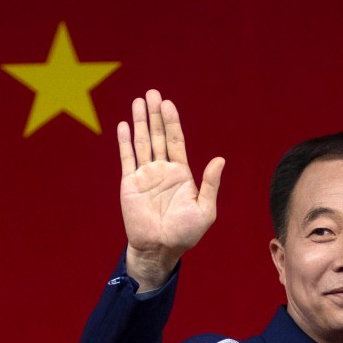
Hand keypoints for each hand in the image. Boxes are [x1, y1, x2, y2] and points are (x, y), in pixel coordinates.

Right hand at [116, 89, 222, 292]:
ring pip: (142, 142)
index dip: (172, 122)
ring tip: (138, 101)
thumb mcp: (205, 210)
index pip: (176, 141)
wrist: (160, 249)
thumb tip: (219, 159)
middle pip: (158, 136)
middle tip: (152, 93)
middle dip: (155, 115)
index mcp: (181, 174)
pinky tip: (123, 125)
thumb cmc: (185, 234)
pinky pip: (127, 158)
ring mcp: (145, 175)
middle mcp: (162, 170)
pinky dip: (125, 142)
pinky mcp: (130, 183)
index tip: (168, 104)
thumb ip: (210, 184)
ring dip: (139, 122)